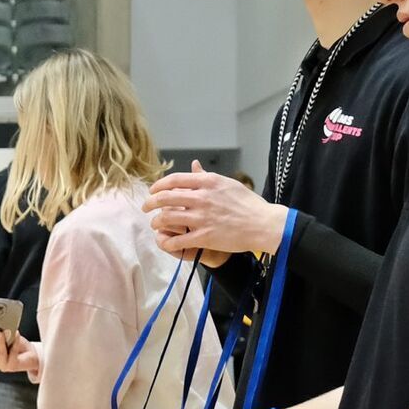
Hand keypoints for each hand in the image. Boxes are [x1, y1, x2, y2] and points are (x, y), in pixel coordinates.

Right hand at [0, 328, 38, 376]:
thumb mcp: (6, 336)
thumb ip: (0, 332)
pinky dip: (15, 342)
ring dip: (1, 342)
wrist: (30, 354)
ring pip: (0, 353)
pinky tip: (16, 334)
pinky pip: (13, 353)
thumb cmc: (15, 343)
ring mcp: (3, 365)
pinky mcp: (13, 366)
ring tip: (2, 332)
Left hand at [145, 159, 285, 257]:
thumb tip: (194, 165)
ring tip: (155, 225)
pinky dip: (168, 242)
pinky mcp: (205, 236)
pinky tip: (165, 242)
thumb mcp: (227, 183)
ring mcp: (202, 218)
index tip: (152, 190)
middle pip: (166, 198)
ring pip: (168, 218)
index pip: (175, 180)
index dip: (159, 185)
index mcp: (208, 182)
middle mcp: (202, 198)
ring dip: (157, 222)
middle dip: (151, 203)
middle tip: (146, 208)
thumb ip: (207, 177)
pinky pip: (179, 240)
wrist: (263, 224)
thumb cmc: (248, 204)